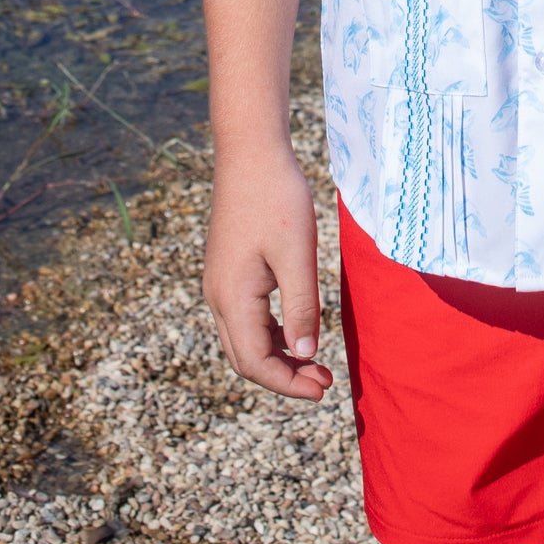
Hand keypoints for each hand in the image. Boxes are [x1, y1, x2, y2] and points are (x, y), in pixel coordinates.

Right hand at [201, 144, 333, 401]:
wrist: (250, 153)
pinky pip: (246, 318)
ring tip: (316, 364)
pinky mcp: (229, 271)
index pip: (256, 363)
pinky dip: (271, 334)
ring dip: (279, 356)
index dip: (288, 383)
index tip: (323, 390)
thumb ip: (301, 307)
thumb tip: (305, 354)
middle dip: (284, 376)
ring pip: (245, 340)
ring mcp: (220, 284)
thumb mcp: (297, 254)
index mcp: (232, 298)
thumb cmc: (277, 199)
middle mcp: (218, 297)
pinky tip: (298, 331)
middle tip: (325, 383)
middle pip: (246, 358)